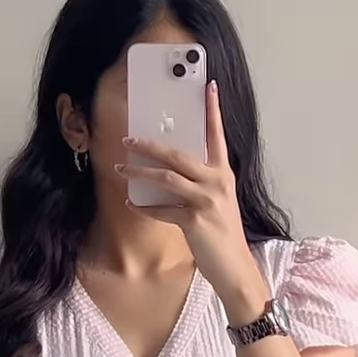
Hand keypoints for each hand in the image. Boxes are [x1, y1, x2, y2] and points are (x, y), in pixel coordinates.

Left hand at [116, 80, 269, 313]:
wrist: (235, 269)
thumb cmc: (223, 237)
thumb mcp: (217, 204)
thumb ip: (200, 186)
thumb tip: (171, 174)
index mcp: (224, 174)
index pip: (217, 136)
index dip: (212, 110)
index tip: (207, 87)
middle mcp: (217, 182)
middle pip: (178, 154)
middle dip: (150, 146)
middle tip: (129, 139)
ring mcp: (207, 201)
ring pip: (167, 178)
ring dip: (140, 173)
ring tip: (121, 169)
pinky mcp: (195, 220)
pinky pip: (162, 209)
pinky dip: (144, 207)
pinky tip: (132, 205)